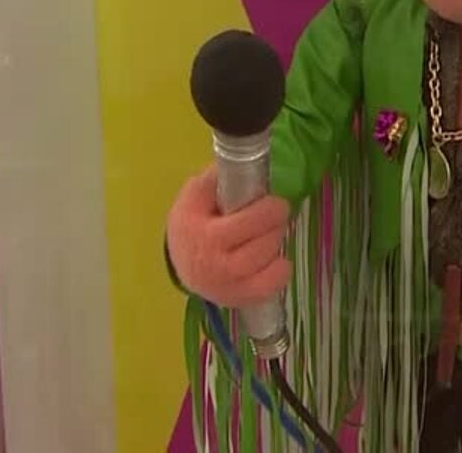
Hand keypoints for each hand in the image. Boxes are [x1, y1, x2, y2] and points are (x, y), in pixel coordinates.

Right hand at [165, 165, 291, 308]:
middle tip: (276, 215)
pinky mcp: (239, 300)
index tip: (277, 202)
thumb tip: (237, 161)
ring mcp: (228, 287)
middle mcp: (216, 266)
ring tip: (270, 234)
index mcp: (205, 236)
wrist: (181, 264)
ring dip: (276, 245)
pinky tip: (274, 260)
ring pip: (269, 266)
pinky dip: (280, 272)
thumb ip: (214, 179)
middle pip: (263, 245)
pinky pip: (271, 288)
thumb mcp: (194, 196)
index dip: (268, 210)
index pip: (247, 223)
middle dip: (276, 226)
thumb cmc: (192, 225)